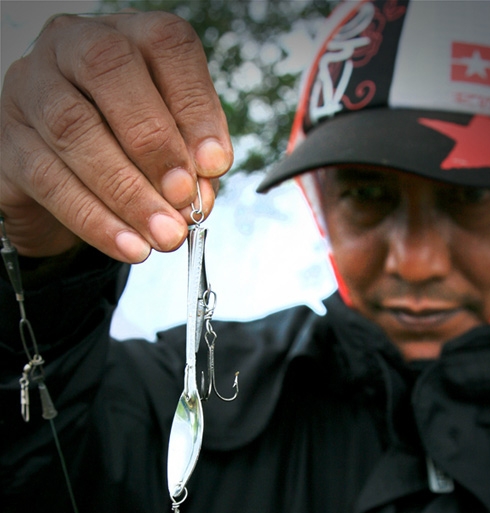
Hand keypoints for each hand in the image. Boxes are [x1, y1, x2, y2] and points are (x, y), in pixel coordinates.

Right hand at [0, 11, 232, 259]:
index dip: (194, 105)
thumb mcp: (169, 150)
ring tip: (163, 235)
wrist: (62, 185)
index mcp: (128, 37)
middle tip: (183, 199)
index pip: (165, 45)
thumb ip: (190, 163)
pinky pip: (48, 178)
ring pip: (73, 127)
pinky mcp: (9, 142)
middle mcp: (72, 46)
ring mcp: (32, 89)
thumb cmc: (125, 154)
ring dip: (127, 191)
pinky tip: (128, 245)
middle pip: (109, 70)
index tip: (215, 164)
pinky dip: (95, 219)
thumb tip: (202, 193)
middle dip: (155, 143)